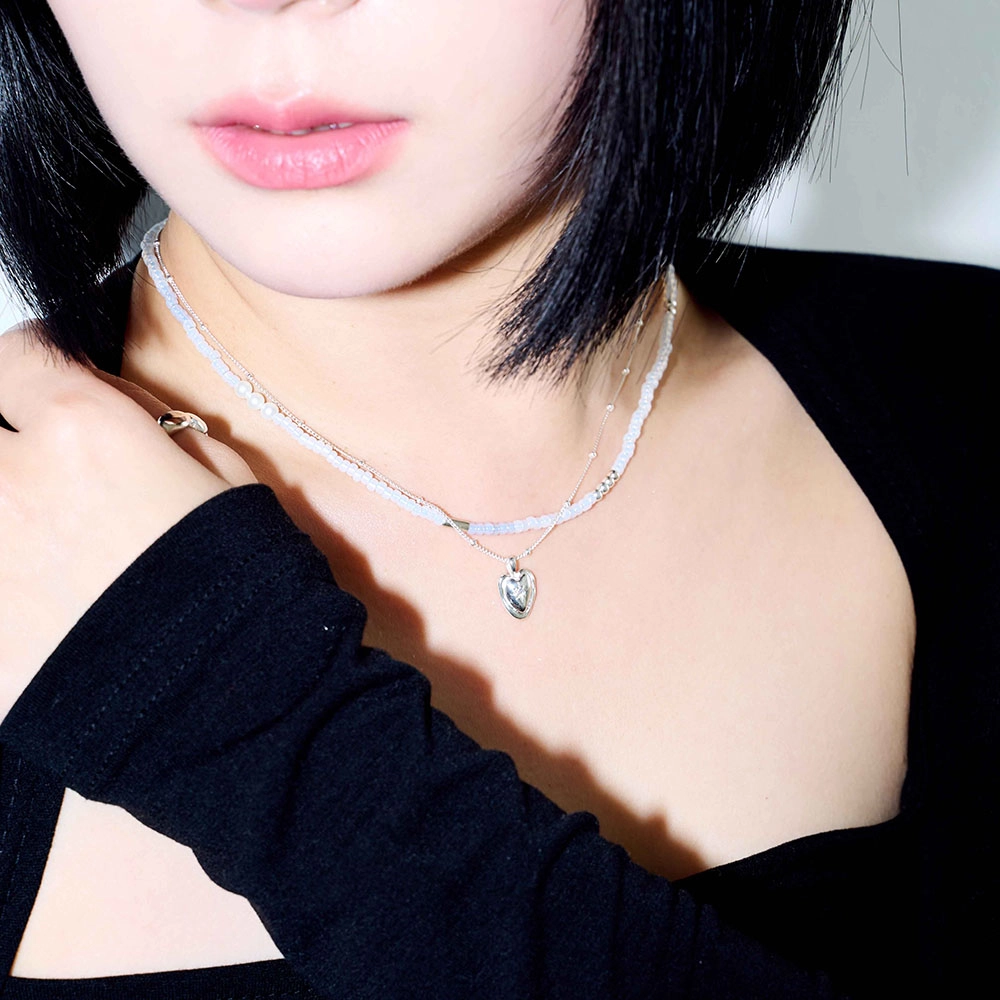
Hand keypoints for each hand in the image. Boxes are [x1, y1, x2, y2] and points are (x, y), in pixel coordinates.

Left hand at [0, 323, 257, 719]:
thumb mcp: (224, 476)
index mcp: (83, 432)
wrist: (229, 700)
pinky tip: (31, 586)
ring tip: (34, 526)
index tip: (40, 375)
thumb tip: (110, 405)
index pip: (16, 355)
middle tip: (29, 458)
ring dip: (4, 501)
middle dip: (0, 430)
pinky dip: (4, 570)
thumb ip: (153, 426)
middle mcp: (12, 482)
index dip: (32, 361)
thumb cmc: (242, 586)